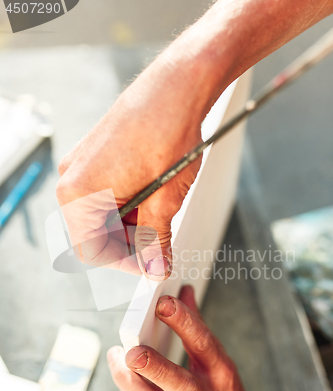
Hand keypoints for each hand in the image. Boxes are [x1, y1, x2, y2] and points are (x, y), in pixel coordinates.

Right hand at [55, 53, 204, 279]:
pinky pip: (105, 194)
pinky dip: (128, 204)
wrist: (175, 87)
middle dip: (130, 242)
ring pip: (102, 215)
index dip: (125, 264)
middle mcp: (72, 180)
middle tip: (161, 243)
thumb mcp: (165, 199)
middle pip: (95, 233)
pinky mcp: (93, 157)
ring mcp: (81, 166)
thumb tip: (155, 268)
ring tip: (162, 214)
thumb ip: (155, 240)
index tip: (151, 265)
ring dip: (132, 223)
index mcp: (79, 195)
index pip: (92, 250)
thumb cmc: (168, 134)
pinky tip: (153, 196)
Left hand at [108, 285, 254, 390]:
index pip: (202, 342)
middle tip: (132, 350)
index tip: (163, 302)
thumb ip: (196, 323)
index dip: (183, 321)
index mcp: (218, 370)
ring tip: (116, 356)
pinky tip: (122, 373)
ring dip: (128, 381)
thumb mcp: (217, 354)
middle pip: (178, 382)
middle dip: (152, 366)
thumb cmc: (221, 386)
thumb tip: (183, 290)